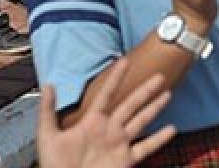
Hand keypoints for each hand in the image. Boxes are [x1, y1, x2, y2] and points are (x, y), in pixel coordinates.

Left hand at [37, 58, 175, 167]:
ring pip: (141, 121)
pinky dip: (159, 139)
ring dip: (154, 108)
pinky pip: (145, 147)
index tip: (125, 60)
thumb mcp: (48, 135)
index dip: (116, 77)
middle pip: (131, 104)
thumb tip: (48, 85)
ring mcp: (119, 144)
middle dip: (144, 90)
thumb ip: (48, 110)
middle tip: (158, 75)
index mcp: (92, 121)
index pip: (107, 93)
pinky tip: (171, 129)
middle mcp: (109, 130)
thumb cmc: (55, 164)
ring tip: (167, 94)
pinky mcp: (125, 160)